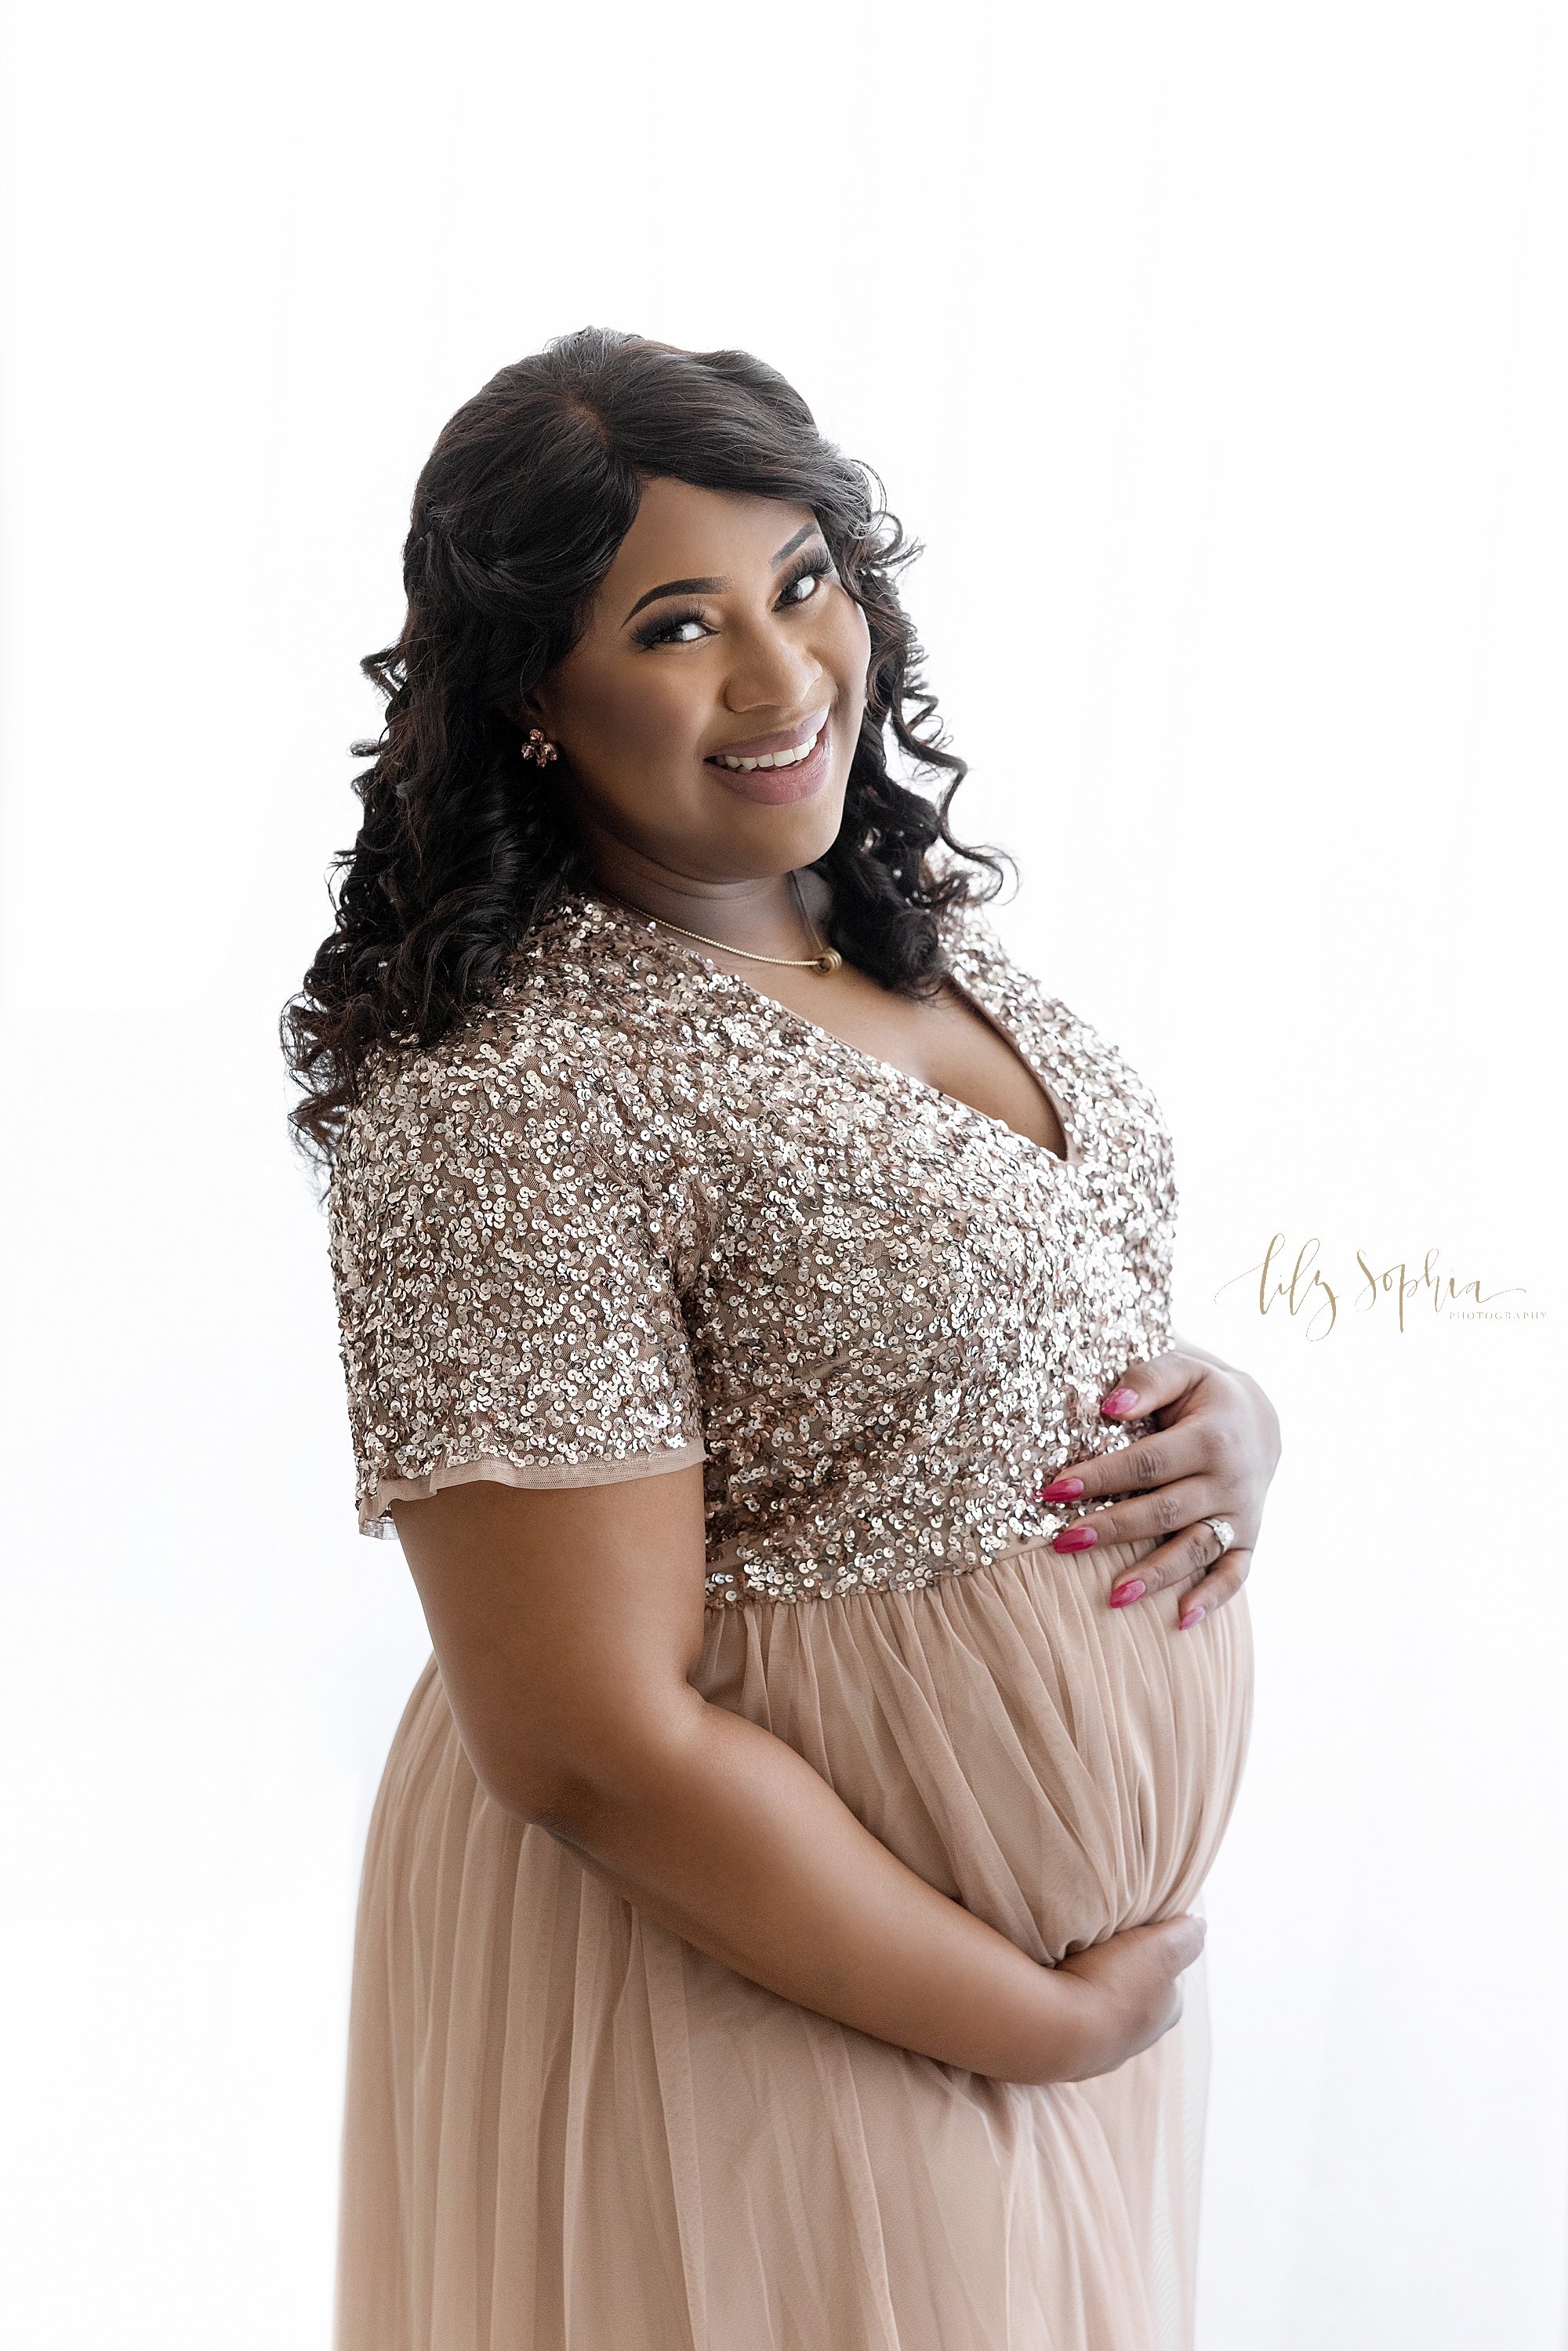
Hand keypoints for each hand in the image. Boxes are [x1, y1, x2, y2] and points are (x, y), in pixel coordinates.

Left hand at [1038, 1345, 1281, 1629]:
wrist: (1259, 1419)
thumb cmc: (1202, 1394)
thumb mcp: (1183, 1369)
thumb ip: (1147, 1379)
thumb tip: (1109, 1407)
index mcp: (1211, 1437)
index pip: (1147, 1463)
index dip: (1100, 1476)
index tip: (1053, 1490)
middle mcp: (1230, 1480)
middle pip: (1165, 1510)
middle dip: (1113, 1528)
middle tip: (1064, 1542)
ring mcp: (1241, 1515)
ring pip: (1196, 1549)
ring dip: (1156, 1575)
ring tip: (1113, 1596)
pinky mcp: (1249, 1539)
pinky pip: (1235, 1575)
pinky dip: (1212, 1599)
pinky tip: (1181, 1620)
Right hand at [1046, 1914, 1207, 2079]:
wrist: (1060, 2028)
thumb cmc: (1114, 1984)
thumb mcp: (1162, 1948)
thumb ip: (1186, 1936)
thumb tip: (1200, 1925)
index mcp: (1167, 2012)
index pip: (1170, 1979)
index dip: (1158, 1953)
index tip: (1138, 1934)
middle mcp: (1140, 2038)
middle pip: (1138, 1997)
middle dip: (1125, 1975)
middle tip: (1105, 1947)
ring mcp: (1102, 2052)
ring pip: (1104, 2013)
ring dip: (1094, 1993)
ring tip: (1075, 1966)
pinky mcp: (1068, 2055)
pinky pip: (1072, 2023)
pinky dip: (1068, 2008)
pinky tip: (1057, 1991)